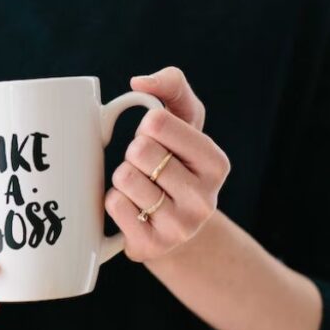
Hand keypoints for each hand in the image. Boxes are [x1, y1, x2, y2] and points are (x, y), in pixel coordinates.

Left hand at [105, 67, 230, 261]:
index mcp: (216, 163)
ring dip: (122, 178)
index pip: (157, 123)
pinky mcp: (152, 246)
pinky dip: (113, 200)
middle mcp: (205, 198)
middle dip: (133, 153)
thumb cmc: (175, 162)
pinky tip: (132, 209)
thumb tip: (139, 82)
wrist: (174, 227)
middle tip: (146, 167)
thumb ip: (171, 86)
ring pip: (124, 178)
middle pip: (139, 151)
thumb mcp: (184, 121)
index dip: (147, 126)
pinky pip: (114, 205)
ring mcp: (180, 227)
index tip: (157, 139)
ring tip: (140, 188)